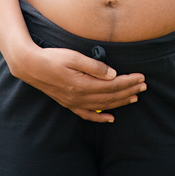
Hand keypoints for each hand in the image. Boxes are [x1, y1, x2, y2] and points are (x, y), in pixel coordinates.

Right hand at [10, 45, 146, 122]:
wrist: (30, 67)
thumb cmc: (52, 58)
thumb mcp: (73, 57)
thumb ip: (94, 66)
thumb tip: (113, 74)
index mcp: (83, 85)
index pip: (113, 85)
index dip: (129, 81)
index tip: (141, 77)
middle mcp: (80, 97)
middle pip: (111, 96)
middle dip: (129, 91)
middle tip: (144, 85)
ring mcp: (74, 103)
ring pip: (103, 106)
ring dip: (120, 102)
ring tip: (135, 97)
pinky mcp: (69, 104)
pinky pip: (88, 114)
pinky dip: (101, 117)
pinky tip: (111, 118)